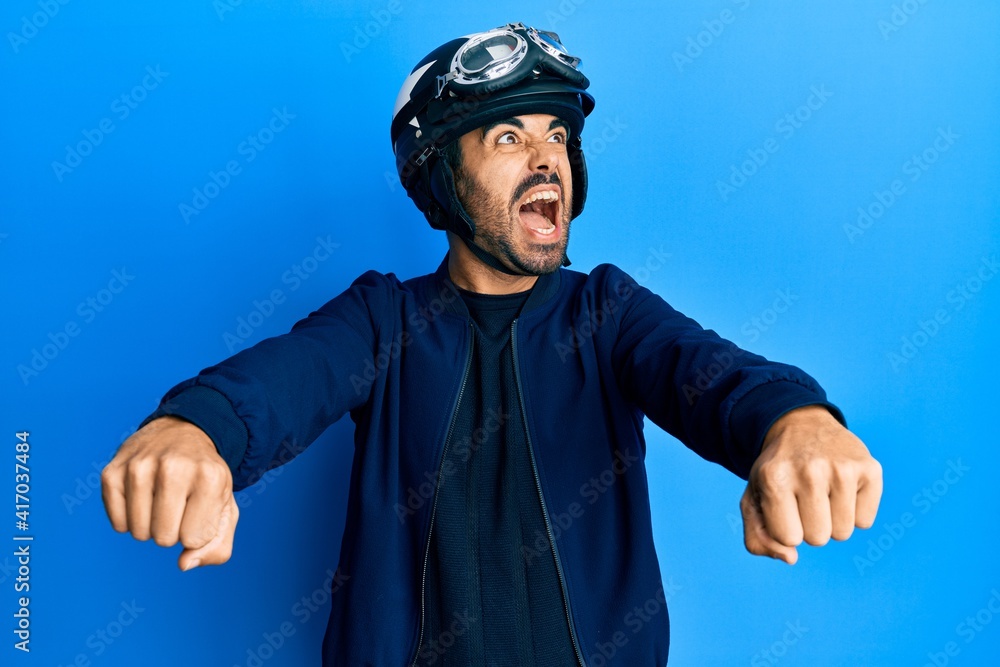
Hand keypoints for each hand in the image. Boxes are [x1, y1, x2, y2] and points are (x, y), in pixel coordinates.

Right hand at [101, 416, 238, 570]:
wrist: (182, 434)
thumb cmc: (204, 479)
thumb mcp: (225, 507)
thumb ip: (217, 546)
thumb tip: (184, 564)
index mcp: (209, 476)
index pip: (194, 538)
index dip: (196, 531)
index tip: (199, 507)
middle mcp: (174, 467)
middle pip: (164, 538)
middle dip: (173, 530)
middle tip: (180, 503)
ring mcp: (139, 466)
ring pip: (139, 533)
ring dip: (151, 526)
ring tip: (162, 498)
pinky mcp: (112, 471)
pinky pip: (118, 524)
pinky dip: (130, 520)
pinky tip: (142, 497)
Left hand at [740, 405, 881, 563]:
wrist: (802, 426)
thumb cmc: (777, 472)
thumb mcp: (753, 500)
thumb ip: (757, 539)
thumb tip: (790, 559)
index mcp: (774, 478)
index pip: (788, 538)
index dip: (786, 527)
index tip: (783, 504)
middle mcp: (809, 470)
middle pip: (818, 538)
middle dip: (810, 525)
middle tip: (804, 496)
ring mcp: (842, 467)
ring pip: (843, 533)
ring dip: (832, 520)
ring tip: (823, 490)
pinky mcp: (870, 468)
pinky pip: (865, 521)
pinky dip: (854, 511)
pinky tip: (842, 486)